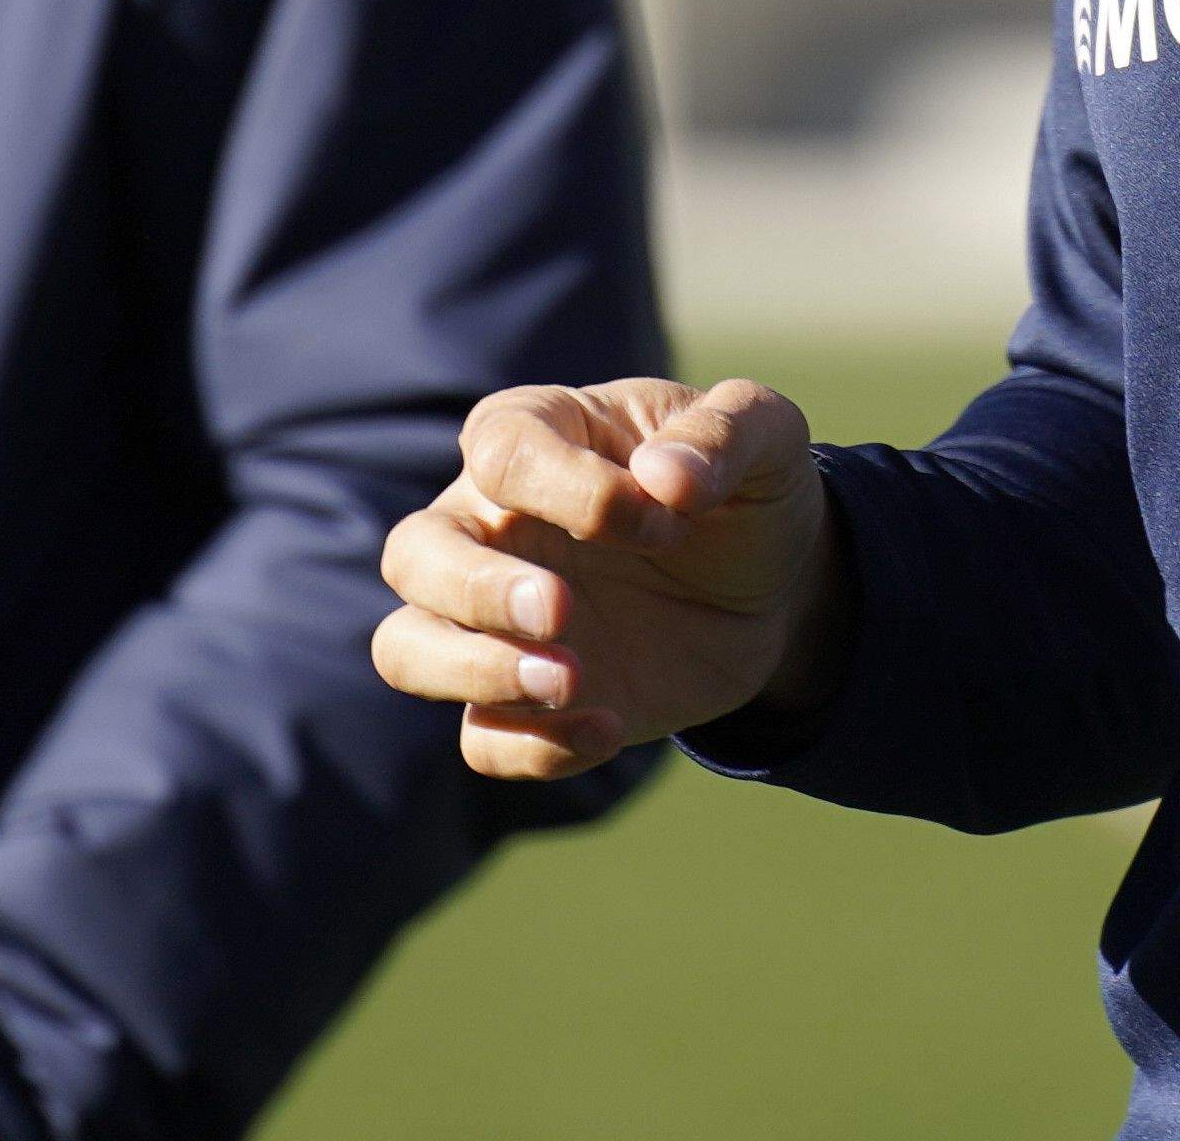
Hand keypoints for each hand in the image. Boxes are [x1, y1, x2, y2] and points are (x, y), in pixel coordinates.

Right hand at [373, 377, 835, 779]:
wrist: (771, 588)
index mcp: (542, 436)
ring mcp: (497, 622)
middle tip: (561, 612)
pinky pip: (481, 737)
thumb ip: (726, 434)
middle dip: (477, 590)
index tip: (666, 523)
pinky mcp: (523, 701)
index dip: (573, 490)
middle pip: (416, 553)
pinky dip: (531, 745)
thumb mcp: (768, 439)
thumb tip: (667, 478)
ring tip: (568, 681)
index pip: (502, 449)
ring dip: (473, 672)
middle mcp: (493, 526)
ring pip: (408, 649)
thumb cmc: (745, 489)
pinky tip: (607, 727)